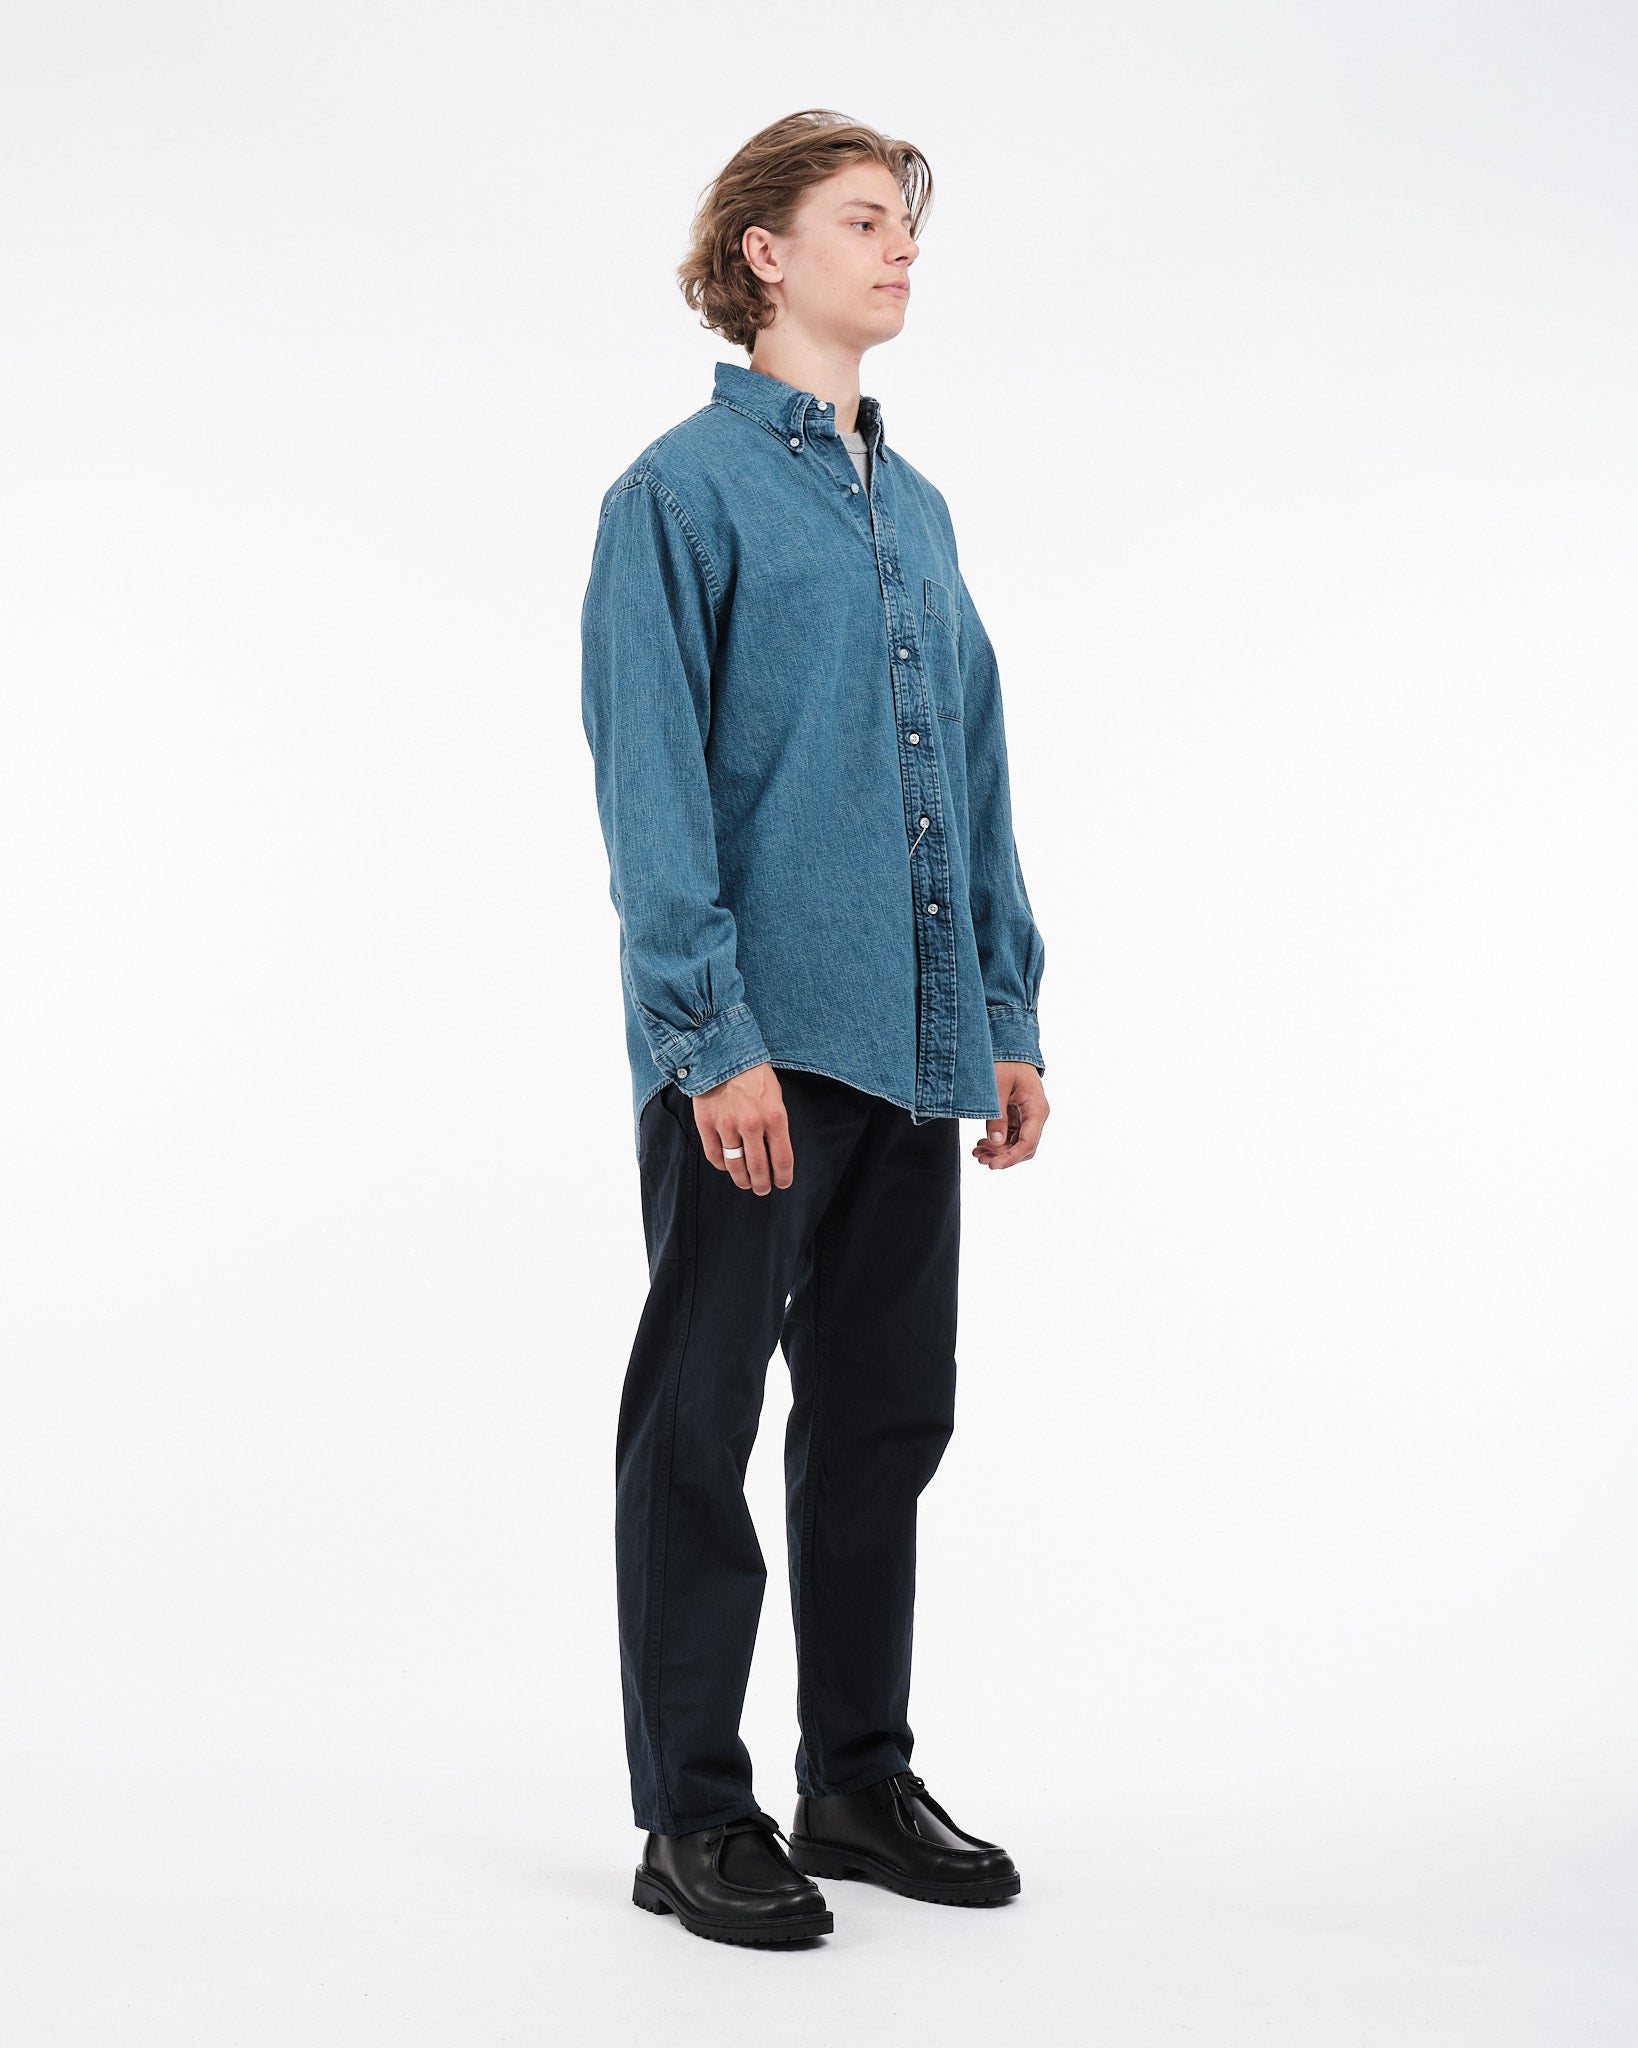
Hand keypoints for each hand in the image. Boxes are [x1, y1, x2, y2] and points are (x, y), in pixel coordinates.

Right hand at [688, 1063, 793, 1192]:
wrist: (723, 1054)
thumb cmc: (754, 1074)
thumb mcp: (775, 1096)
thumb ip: (775, 1124)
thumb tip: (774, 1152)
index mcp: (775, 1117)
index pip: (782, 1159)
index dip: (783, 1177)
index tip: (782, 1183)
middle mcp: (752, 1124)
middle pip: (758, 1168)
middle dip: (762, 1184)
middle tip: (762, 1189)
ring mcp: (727, 1125)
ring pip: (735, 1166)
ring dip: (742, 1180)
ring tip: (746, 1183)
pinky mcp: (707, 1123)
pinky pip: (715, 1155)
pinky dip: (722, 1165)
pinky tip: (727, 1166)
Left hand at [972, 1061, 1048, 1168]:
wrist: (1011, 1049)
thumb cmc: (1007, 1062)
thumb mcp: (997, 1088)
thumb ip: (997, 1116)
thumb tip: (995, 1143)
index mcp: (1037, 1108)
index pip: (1028, 1143)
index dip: (1010, 1158)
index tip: (993, 1166)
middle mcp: (1037, 1115)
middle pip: (1024, 1148)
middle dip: (1003, 1157)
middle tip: (980, 1159)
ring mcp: (1029, 1117)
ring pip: (1017, 1144)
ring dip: (998, 1151)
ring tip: (977, 1153)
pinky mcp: (1019, 1116)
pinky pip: (1011, 1136)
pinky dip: (997, 1142)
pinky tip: (982, 1144)